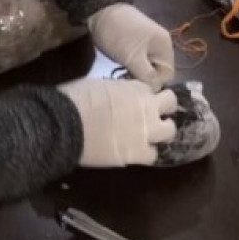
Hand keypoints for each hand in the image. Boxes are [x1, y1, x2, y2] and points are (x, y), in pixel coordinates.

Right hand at [58, 79, 177, 166]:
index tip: (138, 101)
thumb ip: (117, 91)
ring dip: (161, 132)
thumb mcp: (101, 84)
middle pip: (171, 104)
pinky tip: (135, 152)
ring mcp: (146, 131)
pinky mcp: (138, 153)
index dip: (145, 96)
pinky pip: (152, 155)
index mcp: (136, 87)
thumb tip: (116, 99)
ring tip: (148, 136)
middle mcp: (148, 107)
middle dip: (164, 109)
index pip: (151, 89)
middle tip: (152, 116)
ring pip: (169, 131)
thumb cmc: (77, 98)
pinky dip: (146, 153)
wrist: (67, 123)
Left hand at [88, 3, 174, 91]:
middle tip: (128, 82)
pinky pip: (139, 61)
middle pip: (158, 71)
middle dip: (145, 79)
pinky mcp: (136, 44)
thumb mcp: (133, 57)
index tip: (138, 87)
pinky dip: (132, 67)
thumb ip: (147, 75)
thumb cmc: (119, 34)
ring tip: (123, 76)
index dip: (156, 84)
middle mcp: (160, 45)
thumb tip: (156, 90)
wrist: (99, 10)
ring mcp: (148, 44)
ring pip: (147, 67)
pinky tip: (121, 69)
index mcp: (164, 46)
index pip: (168, 74)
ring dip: (137, 74)